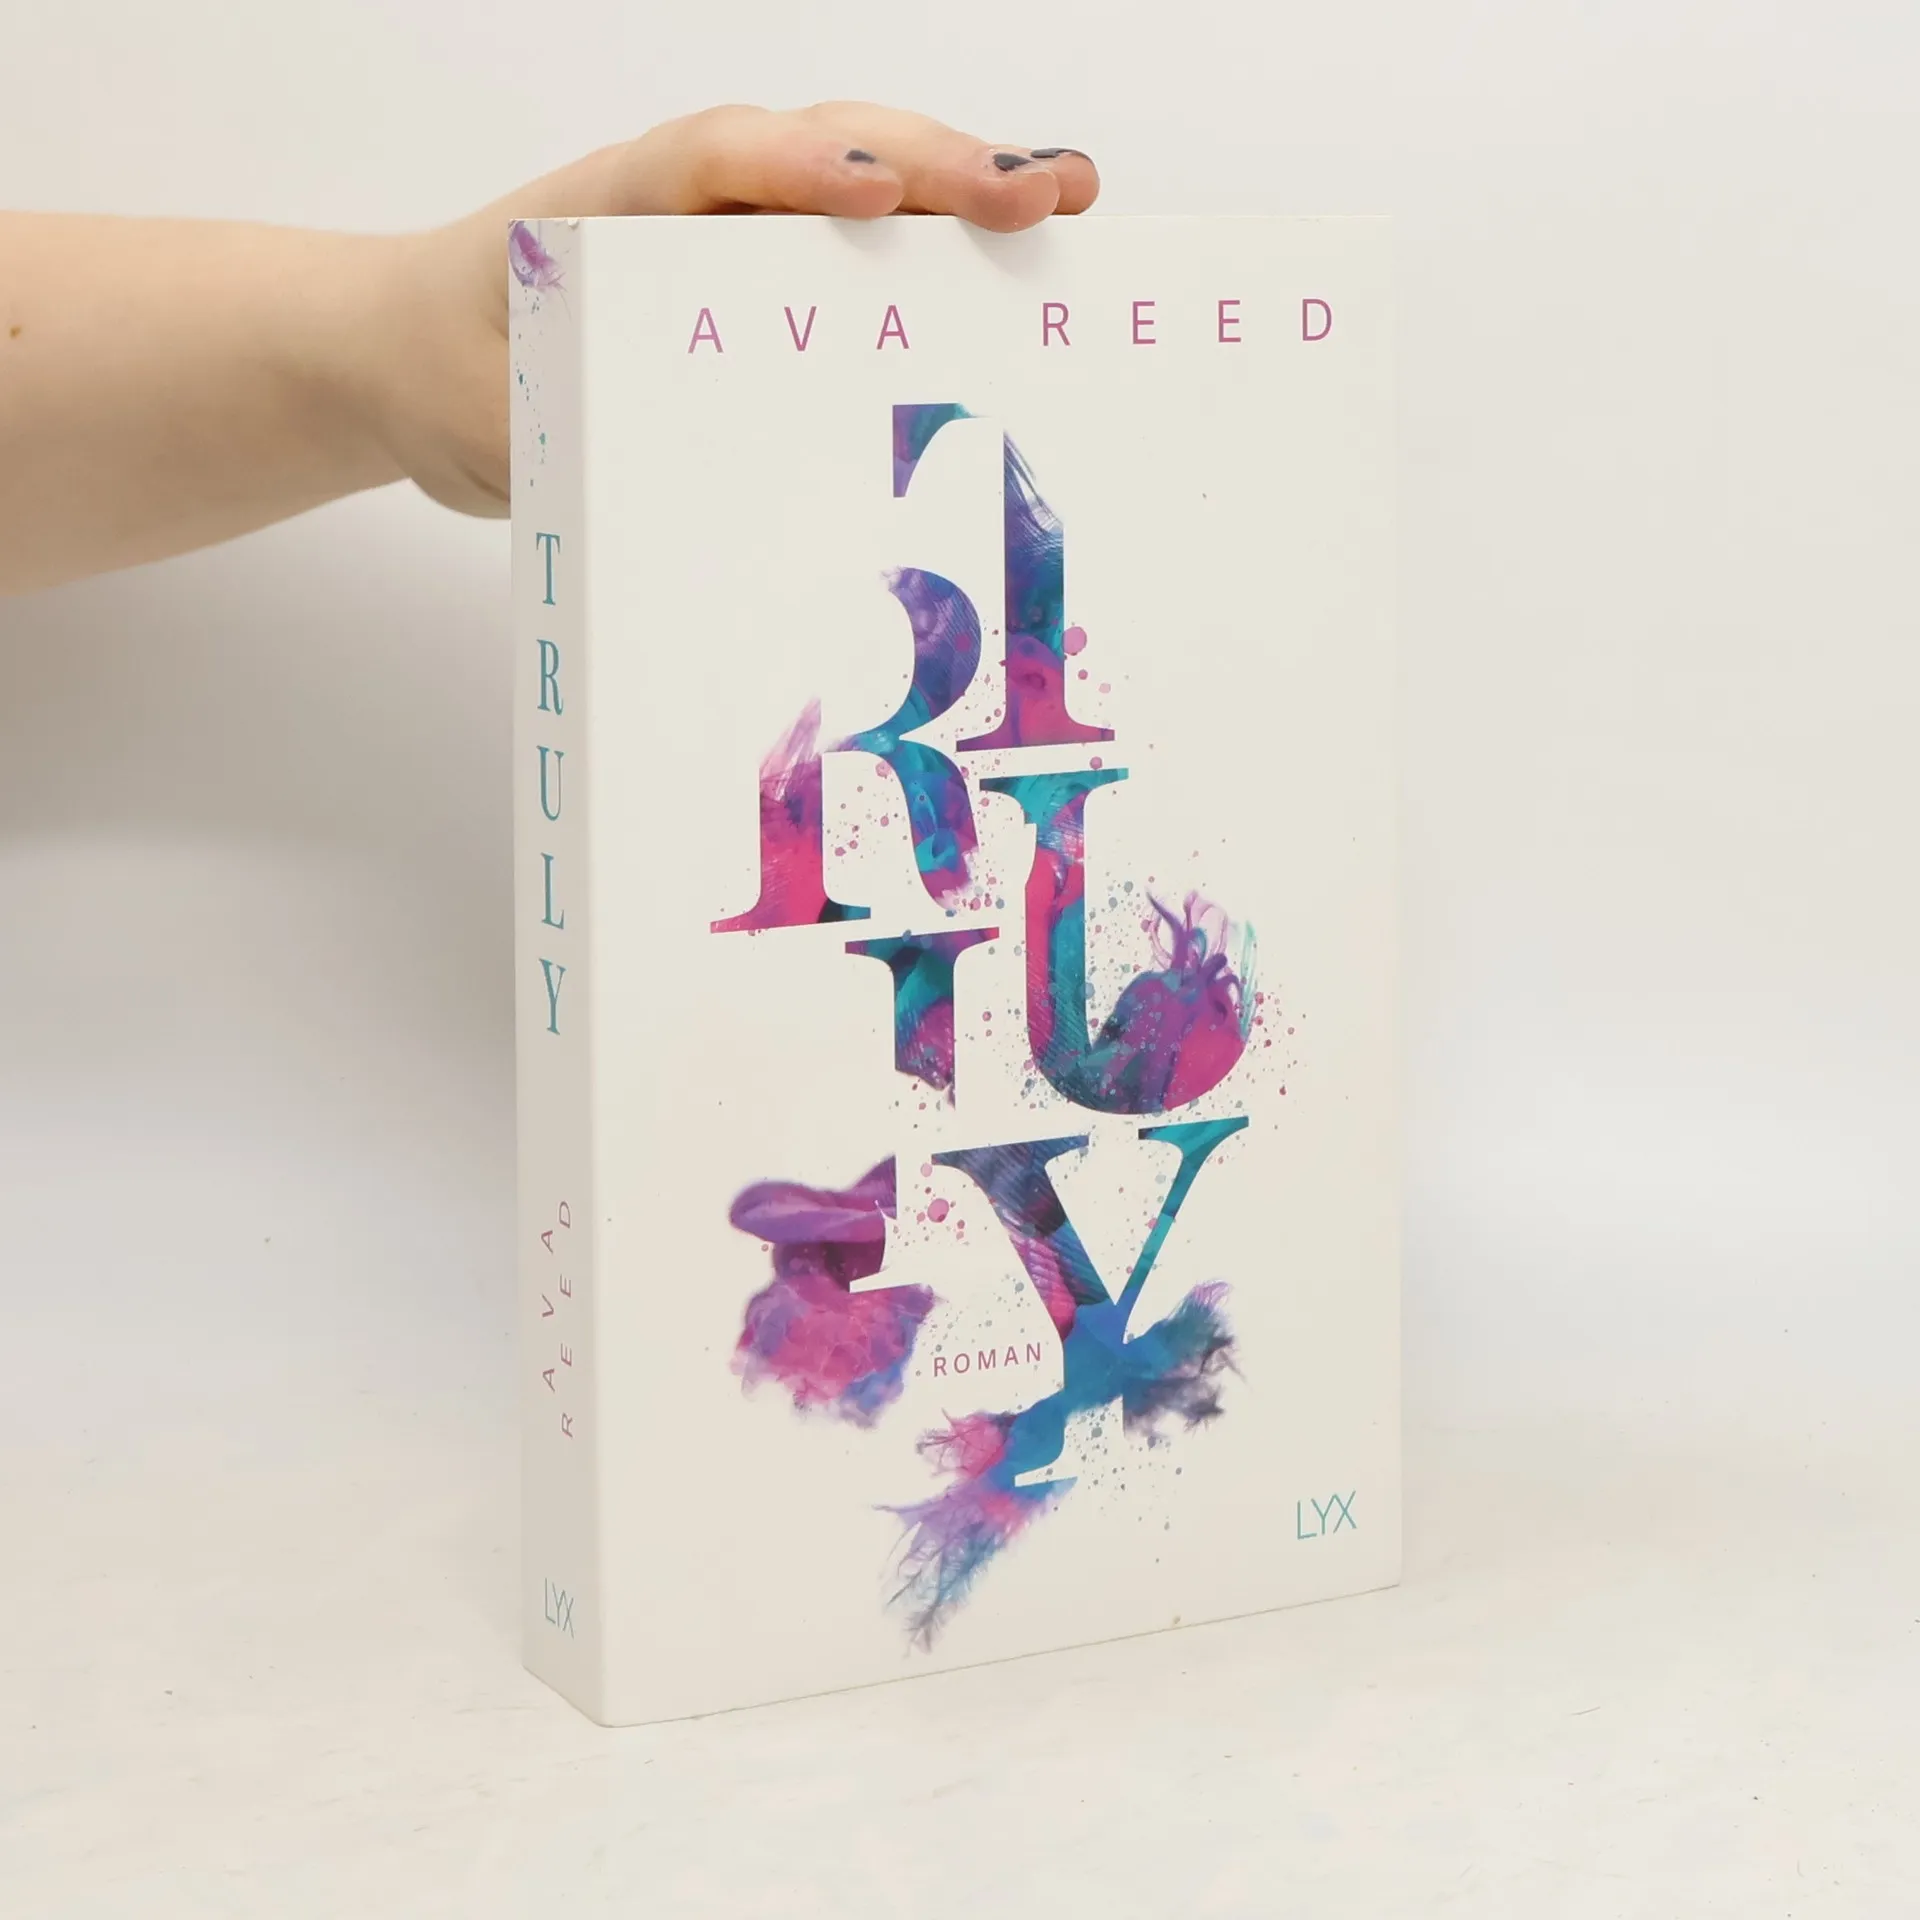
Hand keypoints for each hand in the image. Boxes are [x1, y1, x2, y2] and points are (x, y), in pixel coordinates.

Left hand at [379, 105, 1100, 516]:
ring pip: (867, 194)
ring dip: (967, 199)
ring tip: (1069, 211)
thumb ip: (563, 427)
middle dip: (938, 169)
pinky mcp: (763, 292)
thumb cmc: (443, 367)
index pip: (712, 162)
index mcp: (611, 207)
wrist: (415, 363)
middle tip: (1041, 200)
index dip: (798, 167)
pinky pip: (862, 267)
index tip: (874, 196)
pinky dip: (941, 268)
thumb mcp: (482, 411)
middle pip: (828, 153)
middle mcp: (691, 205)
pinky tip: (1019, 285)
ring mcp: (736, 239)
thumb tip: (682, 474)